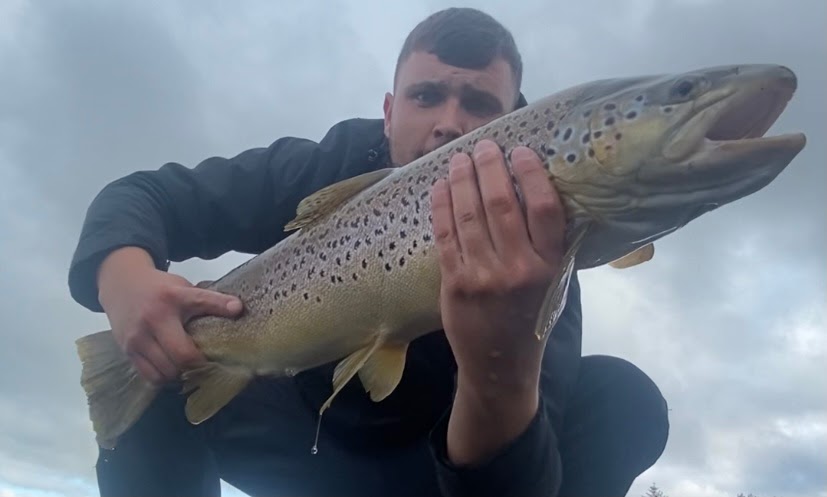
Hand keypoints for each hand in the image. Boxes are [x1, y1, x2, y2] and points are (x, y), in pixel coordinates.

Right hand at [97, 247, 243, 384]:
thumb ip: (209, 300)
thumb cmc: (159, 289)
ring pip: (165, 372)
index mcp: (172, 298)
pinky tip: (173, 369)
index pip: (201, 302)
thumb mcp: (184, 288)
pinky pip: (150, 376)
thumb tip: (239, 309)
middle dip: (199, 365)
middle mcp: (153, 319)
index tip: (235, 318)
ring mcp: (137, 338)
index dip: (221, 309)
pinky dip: (165, 378)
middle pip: (181, 356)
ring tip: (190, 367)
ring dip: (181, 374)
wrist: (121, 284)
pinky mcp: (127, 351)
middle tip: (209, 363)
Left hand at [430, 140, 565, 463]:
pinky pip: (446, 236)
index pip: (544, 209)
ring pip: (470, 216)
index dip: (531, 175)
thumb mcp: (553, 283)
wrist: (501, 365)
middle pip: (502, 205)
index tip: (521, 151)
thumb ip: (546, 244)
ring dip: (463, 181)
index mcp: (548, 266)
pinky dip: (442, 207)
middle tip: (485, 146)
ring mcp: (482, 276)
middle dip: (491, 168)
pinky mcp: (454, 283)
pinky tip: (440, 187)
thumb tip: (533, 191)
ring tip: (460, 159)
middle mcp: (517, 269)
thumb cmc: (530, 317)